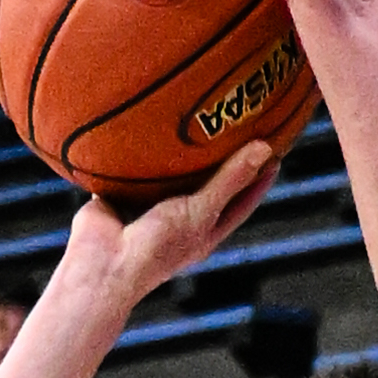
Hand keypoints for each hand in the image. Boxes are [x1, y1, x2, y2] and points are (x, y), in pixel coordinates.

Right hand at [56, 138, 281, 320]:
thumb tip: (265, 149)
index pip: (241, 201)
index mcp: (203, 230)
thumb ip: (229, 180)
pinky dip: (136, 150)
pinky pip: (131, 167)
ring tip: (192, 113)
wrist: (102, 264)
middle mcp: (178, 219)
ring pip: (168, 174)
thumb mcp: (199, 211)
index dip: (258, 178)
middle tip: (237, 121)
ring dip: (176, 150)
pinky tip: (143, 122)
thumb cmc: (156, 248)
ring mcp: (148, 208)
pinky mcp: (120, 196)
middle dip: (219, 156)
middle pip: (207, 183)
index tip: (275, 149)